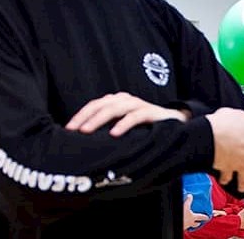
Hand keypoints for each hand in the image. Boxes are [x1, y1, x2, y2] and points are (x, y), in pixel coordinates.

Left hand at [67, 92, 184, 135]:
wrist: (175, 124)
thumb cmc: (145, 128)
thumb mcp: (123, 127)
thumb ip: (107, 130)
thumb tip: (85, 143)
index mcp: (116, 102)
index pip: (93, 106)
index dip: (79, 116)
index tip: (68, 130)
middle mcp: (125, 100)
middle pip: (100, 105)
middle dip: (84, 118)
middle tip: (73, 131)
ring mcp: (138, 104)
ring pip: (114, 108)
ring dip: (98, 119)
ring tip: (86, 131)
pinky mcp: (151, 112)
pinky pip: (135, 116)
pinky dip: (123, 124)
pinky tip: (114, 133)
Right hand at [182, 193, 212, 229]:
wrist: (175, 223)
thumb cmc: (181, 215)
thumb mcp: (185, 206)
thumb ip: (188, 200)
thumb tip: (190, 195)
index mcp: (193, 217)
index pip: (201, 217)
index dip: (205, 217)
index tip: (208, 217)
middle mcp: (190, 223)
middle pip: (196, 224)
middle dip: (198, 223)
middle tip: (200, 222)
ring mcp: (186, 226)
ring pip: (191, 226)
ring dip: (192, 225)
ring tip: (190, 222)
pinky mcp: (182, 227)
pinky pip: (185, 227)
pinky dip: (185, 225)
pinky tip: (183, 223)